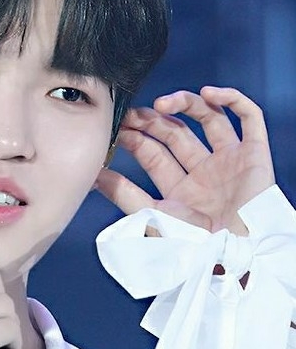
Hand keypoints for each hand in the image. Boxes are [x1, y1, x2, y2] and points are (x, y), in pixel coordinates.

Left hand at [95, 86, 275, 234]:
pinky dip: (233, 100)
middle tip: (134, 113)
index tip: (117, 127)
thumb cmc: (196, 245)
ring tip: (164, 103)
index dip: (135, 138)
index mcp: (181, 191)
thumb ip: (124, 195)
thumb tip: (94, 175)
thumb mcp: (153, 217)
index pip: (154, 154)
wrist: (237, 254)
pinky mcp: (254, 155)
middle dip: (153, 121)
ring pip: (209, 119)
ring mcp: (230, 162)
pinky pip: (249, 118)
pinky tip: (211, 94)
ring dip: (187, 104)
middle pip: (177, 134)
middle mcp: (204, 173)